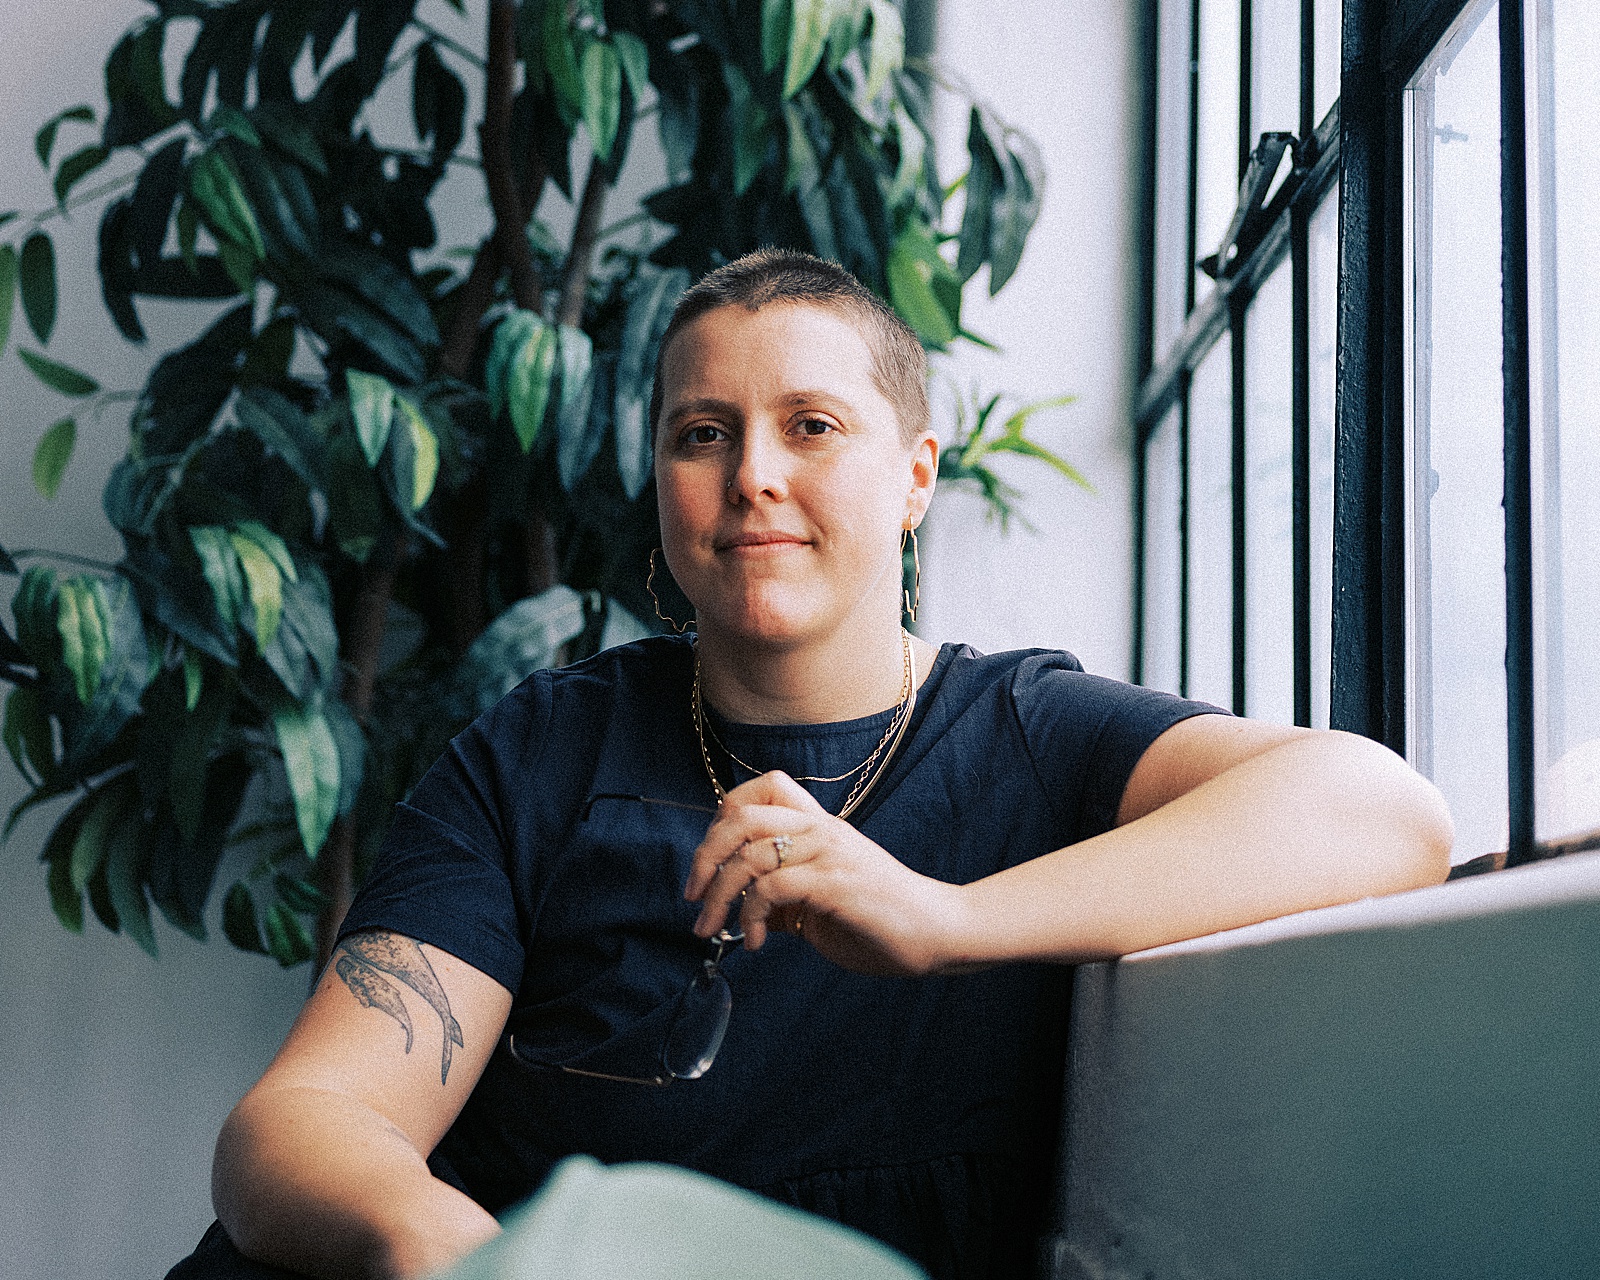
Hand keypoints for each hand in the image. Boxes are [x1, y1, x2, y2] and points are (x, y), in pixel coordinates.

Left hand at [683, 771, 968, 976]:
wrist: (937, 932)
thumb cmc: (880, 920)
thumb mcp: (821, 905)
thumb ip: (785, 899)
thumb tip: (745, 911)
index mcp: (819, 827)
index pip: (762, 788)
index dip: (724, 817)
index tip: (710, 861)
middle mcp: (821, 830)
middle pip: (742, 815)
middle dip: (704, 855)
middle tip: (693, 895)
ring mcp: (829, 853)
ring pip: (749, 854)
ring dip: (719, 896)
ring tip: (712, 928)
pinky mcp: (835, 882)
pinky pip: (772, 887)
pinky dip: (750, 916)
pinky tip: (753, 940)